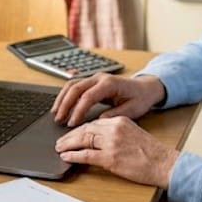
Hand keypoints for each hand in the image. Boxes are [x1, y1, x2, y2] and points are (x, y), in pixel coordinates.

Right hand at [51, 73, 165, 126]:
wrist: (145, 88)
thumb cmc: (140, 98)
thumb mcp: (132, 110)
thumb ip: (115, 115)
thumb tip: (97, 121)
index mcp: (110, 84)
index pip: (88, 97)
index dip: (78, 111)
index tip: (71, 124)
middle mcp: (100, 78)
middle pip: (75, 88)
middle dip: (65, 104)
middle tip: (59, 120)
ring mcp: (95, 78)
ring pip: (72, 85)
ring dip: (62, 99)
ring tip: (56, 114)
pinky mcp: (92, 82)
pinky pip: (74, 86)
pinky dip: (65, 95)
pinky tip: (61, 106)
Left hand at [55, 117, 179, 187]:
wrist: (164, 163)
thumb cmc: (152, 153)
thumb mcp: (133, 133)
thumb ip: (116, 133)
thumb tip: (98, 139)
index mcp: (120, 121)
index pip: (93, 123)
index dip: (79, 129)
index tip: (72, 133)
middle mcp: (114, 129)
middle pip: (85, 129)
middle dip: (70, 136)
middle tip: (60, 141)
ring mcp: (111, 143)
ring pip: (83, 140)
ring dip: (68, 144)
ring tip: (59, 148)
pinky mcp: (110, 158)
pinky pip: (86, 155)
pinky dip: (74, 155)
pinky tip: (66, 157)